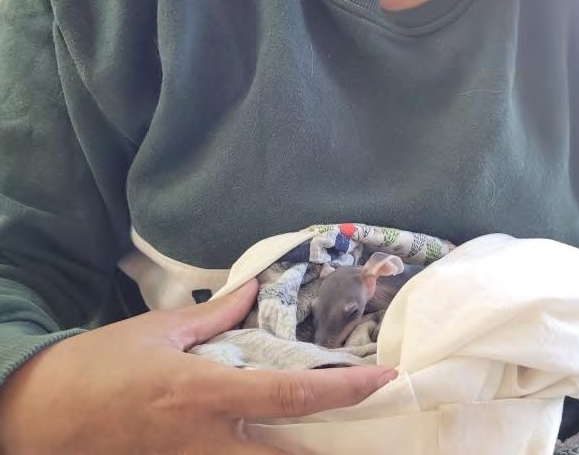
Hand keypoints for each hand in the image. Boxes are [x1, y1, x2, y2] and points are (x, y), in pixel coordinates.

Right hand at [0, 280, 395, 453]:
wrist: (44, 415)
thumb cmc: (102, 366)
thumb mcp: (161, 330)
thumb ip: (217, 316)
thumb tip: (256, 291)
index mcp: (206, 393)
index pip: (290, 394)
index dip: (342, 389)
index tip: (382, 379)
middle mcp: (207, 440)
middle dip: (332, 454)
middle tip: (374, 433)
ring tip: (330, 440)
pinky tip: (275, 443)